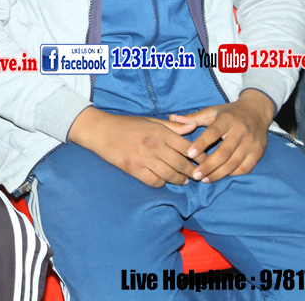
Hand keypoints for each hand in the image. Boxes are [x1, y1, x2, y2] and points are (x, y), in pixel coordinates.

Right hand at [68, 107, 195, 186]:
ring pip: (170, 174)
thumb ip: (173, 126)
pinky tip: (164, 181)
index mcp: (160, 131)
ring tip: (184, 181)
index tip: (204, 161)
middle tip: (198, 175)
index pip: (187, 146)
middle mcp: (154, 145)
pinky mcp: (134, 169)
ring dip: (180, 180)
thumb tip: (193, 127)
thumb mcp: (151, 120)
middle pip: (181, 163)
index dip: (199, 156)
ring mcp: (144, 158)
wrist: (101, 131)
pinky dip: (162, 183)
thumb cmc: (127, 124)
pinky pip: (154, 181)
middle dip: (193, 171)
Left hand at [167, 89, 273, 182]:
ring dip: (218, 173)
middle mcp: (241, 131)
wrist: (257, 111)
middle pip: (224, 152)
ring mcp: (251, 143)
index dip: (201, 144)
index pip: (213, 132)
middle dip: (208, 166)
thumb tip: (172, 118)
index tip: (189, 154)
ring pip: (234, 163)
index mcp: (227, 119)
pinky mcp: (258, 152)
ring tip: (204, 179)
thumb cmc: (229, 113)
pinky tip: (220, 176)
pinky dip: (232, 174)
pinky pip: (245, 168)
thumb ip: (193, 117)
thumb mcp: (212, 111)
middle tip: (195, 175)